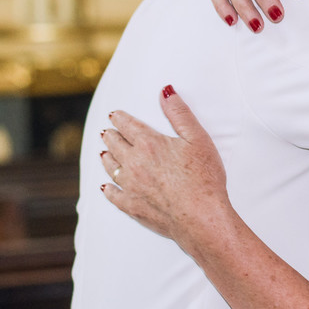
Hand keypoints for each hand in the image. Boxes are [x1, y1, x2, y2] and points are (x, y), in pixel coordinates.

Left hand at [99, 87, 231, 251]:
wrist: (200, 217)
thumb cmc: (204, 177)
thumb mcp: (198, 138)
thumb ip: (179, 113)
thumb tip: (165, 91)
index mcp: (149, 144)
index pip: (127, 126)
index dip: (120, 118)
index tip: (114, 115)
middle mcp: (134, 163)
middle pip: (115, 145)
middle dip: (110, 136)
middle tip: (107, 132)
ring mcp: (131, 187)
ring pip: (112, 168)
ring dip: (107, 158)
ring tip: (104, 152)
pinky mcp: (133, 207)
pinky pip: (114, 196)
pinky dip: (108, 190)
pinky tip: (105, 188)